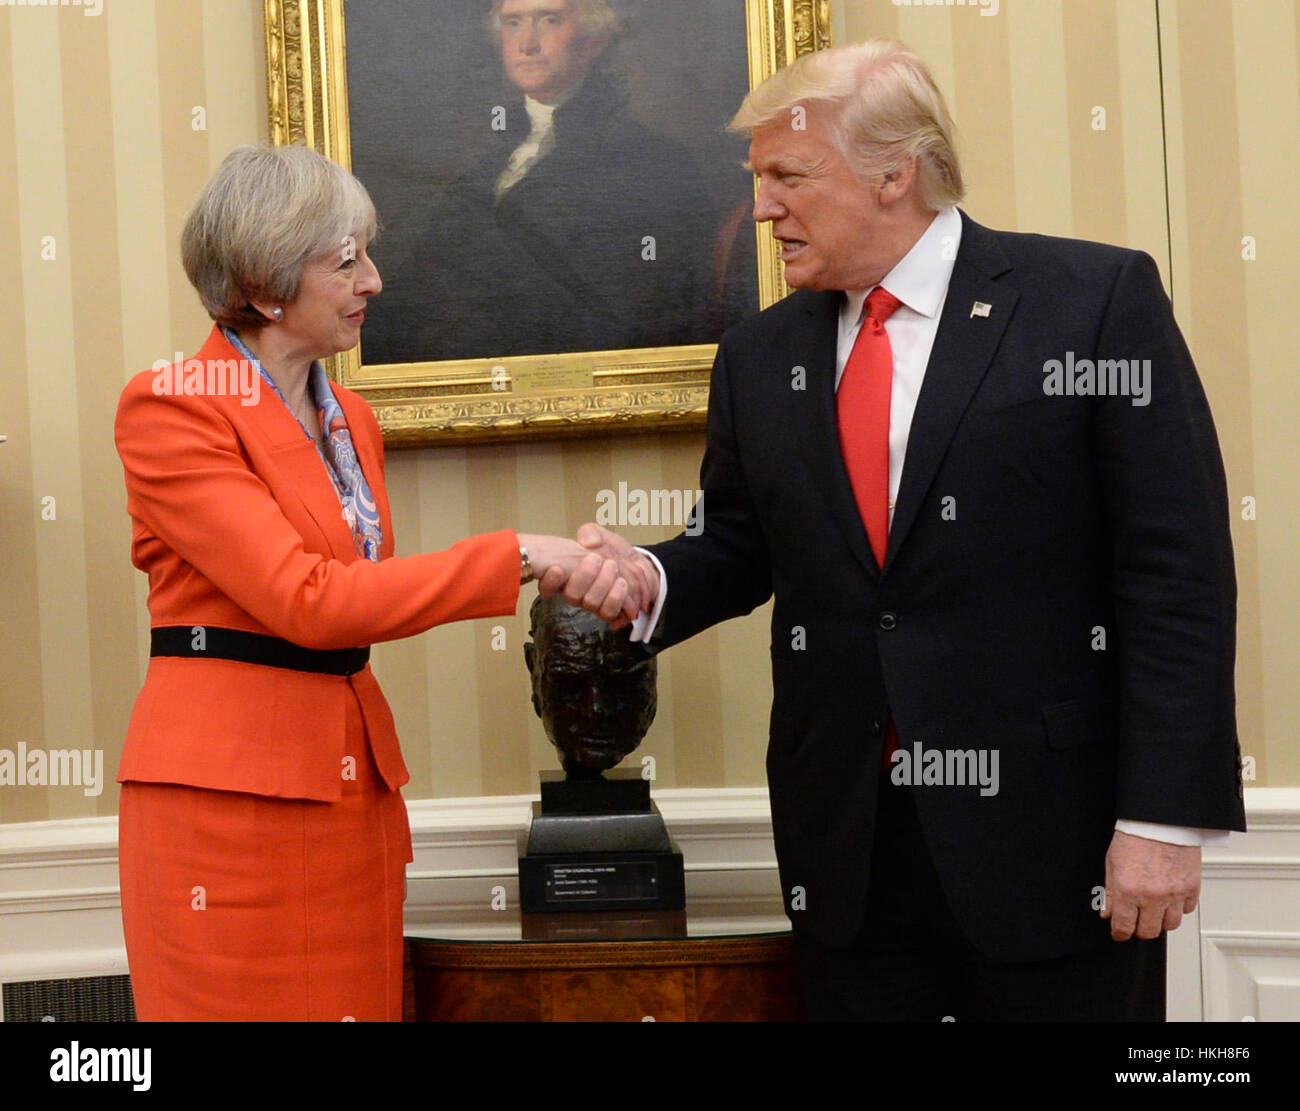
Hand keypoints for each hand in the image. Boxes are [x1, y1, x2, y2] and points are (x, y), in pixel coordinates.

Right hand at [517, 532, 639, 624]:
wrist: (633, 562)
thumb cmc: (610, 550)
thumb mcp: (598, 534)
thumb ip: (590, 533)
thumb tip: (589, 542)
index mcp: (565, 575)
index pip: (547, 586)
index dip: (549, 582)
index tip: (557, 569)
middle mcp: (575, 592)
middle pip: (571, 595)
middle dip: (585, 575)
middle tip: (597, 559)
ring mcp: (591, 603)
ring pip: (590, 603)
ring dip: (602, 584)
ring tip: (612, 566)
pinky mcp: (608, 609)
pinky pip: (608, 612)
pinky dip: (616, 597)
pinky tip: (621, 583)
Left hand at [1100, 831, 1200, 939]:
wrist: (1161, 820)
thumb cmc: (1135, 837)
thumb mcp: (1112, 863)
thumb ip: (1110, 892)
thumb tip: (1107, 913)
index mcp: (1128, 890)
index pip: (1124, 926)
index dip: (1120, 933)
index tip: (1119, 933)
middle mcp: (1152, 897)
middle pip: (1148, 931)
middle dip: (1140, 929)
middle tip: (1136, 921)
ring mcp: (1174, 894)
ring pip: (1170, 925)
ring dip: (1160, 921)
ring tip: (1154, 910)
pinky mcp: (1191, 888)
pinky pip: (1187, 910)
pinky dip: (1178, 908)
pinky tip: (1170, 898)